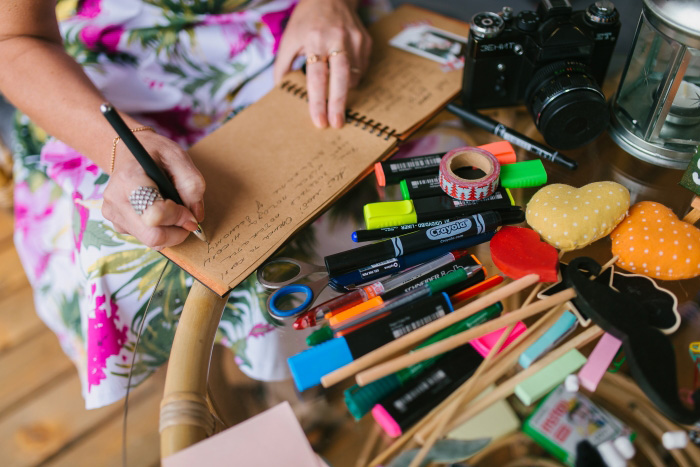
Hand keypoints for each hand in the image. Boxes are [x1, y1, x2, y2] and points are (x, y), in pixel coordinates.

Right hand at [102, 131, 205, 249]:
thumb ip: (192, 185)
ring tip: (172, 208)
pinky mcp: (117, 224)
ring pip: (151, 241)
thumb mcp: (179, 157)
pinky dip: (161, 229)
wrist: (129, 153)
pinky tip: (160, 210)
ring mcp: (113, 214)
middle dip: (177, 231)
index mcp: (129, 178)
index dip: (178, 217)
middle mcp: (116, 200)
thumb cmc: (155, 153)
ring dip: (171, 230)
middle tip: (187, 217)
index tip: (189, 211)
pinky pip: (147, 238)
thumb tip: (195, 217)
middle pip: (152, 236)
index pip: (153, 213)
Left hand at [274, 0, 370, 128]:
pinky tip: (342, 73)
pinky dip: (352, 77)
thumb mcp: (289, 38)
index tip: (319, 121)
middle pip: (341, 78)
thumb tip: (279, 89)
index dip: (318, 101)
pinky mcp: (366, 42)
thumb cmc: (307, 19)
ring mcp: (356, 40)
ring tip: (335, 95)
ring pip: (354, 76)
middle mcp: (338, 39)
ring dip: (344, 90)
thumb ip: (282, 64)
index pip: (317, 77)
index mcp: (315, 39)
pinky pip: (361, 69)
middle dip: (338, 104)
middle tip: (336, 124)